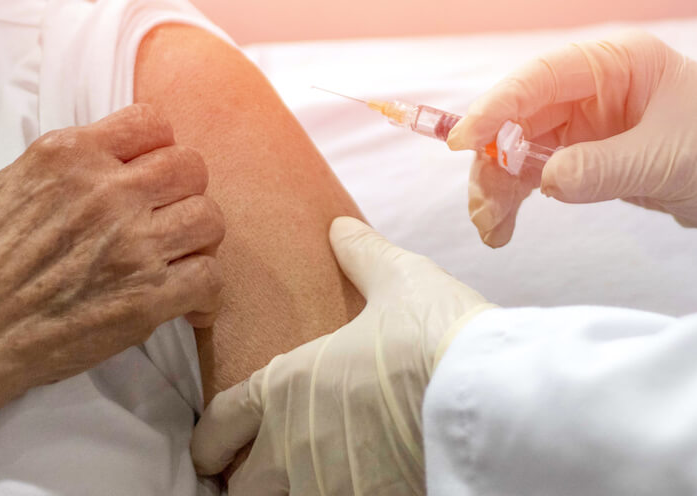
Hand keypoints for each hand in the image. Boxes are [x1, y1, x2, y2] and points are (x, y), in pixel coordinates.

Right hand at [0, 104, 224, 399]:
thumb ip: (45, 174)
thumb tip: (71, 176)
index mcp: (68, 156)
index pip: (150, 122)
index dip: (157, 146)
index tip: (150, 168)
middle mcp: (107, 192)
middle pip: (191, 166)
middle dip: (183, 190)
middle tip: (166, 215)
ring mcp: (132, 246)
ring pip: (209, 218)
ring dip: (198, 237)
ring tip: (180, 255)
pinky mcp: (146, 300)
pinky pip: (210, 279)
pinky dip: (205, 293)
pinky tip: (189, 302)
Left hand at [191, 217, 493, 494]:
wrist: (487, 394)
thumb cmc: (433, 332)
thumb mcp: (398, 279)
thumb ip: (362, 255)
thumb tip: (341, 227)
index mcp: (290, 385)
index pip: (222, 422)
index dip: (210, 437)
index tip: (211, 447)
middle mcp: (296, 444)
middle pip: (245, 486)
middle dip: (250, 480)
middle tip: (264, 471)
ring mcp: (329, 485)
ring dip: (292, 492)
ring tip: (314, 479)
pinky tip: (361, 483)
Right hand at [447, 30, 696, 245]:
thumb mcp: (669, 157)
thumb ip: (603, 168)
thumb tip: (543, 182)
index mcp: (614, 63)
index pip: (539, 78)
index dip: (496, 108)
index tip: (463, 142)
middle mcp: (590, 87)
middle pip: (519, 118)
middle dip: (493, 162)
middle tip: (482, 209)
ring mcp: (585, 121)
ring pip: (518, 149)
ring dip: (498, 187)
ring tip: (492, 231)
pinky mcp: (585, 154)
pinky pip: (535, 172)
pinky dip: (516, 198)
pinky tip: (504, 227)